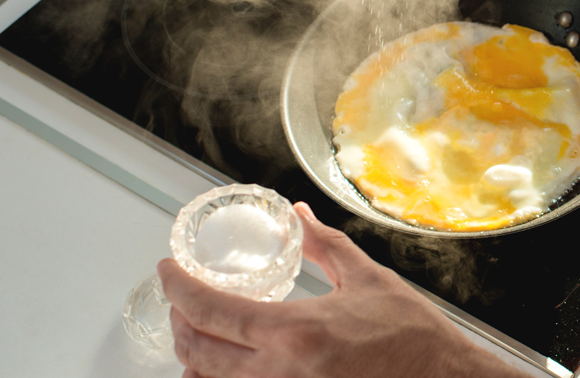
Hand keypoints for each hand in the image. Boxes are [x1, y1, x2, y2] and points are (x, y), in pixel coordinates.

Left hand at [158, 201, 526, 377]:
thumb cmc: (412, 338)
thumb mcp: (367, 278)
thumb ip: (325, 244)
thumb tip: (300, 216)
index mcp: (295, 332)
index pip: (213, 310)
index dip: (179, 289)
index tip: (167, 271)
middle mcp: (281, 373)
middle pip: (200, 352)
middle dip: (177, 322)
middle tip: (175, 298)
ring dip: (193, 356)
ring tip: (192, 331)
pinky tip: (220, 367)